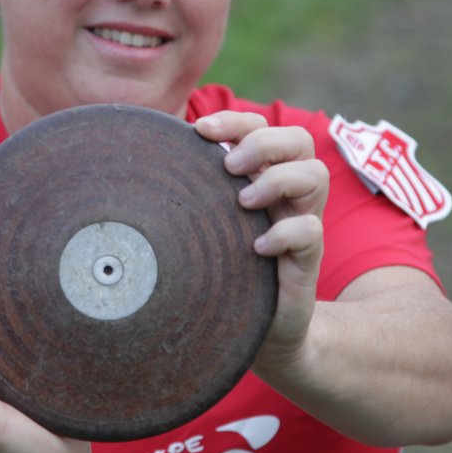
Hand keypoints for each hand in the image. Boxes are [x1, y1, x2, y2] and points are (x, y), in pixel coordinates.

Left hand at [194, 111, 328, 372]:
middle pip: (299, 141)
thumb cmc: (222, 271)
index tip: (200, 131)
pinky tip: (256, 247)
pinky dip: (285, 232)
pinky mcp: (307, 259)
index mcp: (262, 177)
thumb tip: (135, 167)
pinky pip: (311, 230)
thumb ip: (187, 195)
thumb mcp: (203, 226)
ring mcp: (300, 224)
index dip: (237, 120)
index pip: (263, 126)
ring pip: (315, 176)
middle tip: (230, 167)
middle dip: (263, 143)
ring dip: (277, 180)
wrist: (258, 332)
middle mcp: (287, 195)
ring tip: (243, 203)